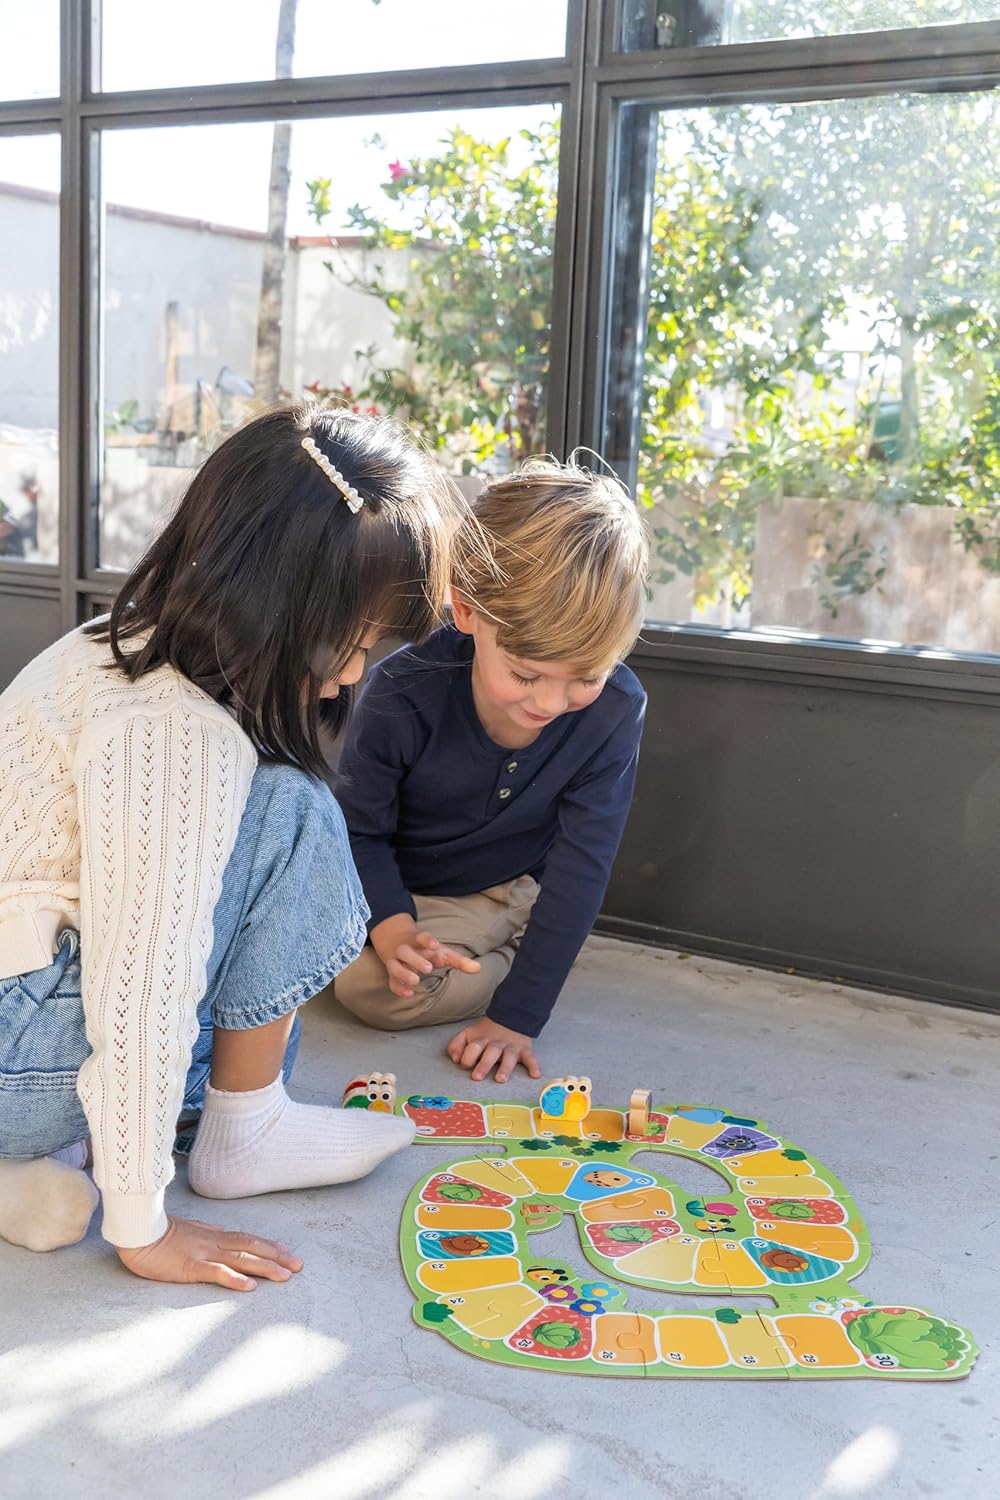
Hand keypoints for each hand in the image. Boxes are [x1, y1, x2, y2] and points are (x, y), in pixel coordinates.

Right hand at [116, 1215, 303, 1290]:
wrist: (137, 1231)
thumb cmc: (158, 1232)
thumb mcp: (187, 1227)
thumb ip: (205, 1228)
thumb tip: (220, 1229)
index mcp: (212, 1234)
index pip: (247, 1238)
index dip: (268, 1245)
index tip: (287, 1251)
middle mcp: (213, 1242)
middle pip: (252, 1248)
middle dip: (277, 1257)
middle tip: (299, 1266)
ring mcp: (204, 1253)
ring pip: (241, 1259)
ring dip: (265, 1267)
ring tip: (285, 1276)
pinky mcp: (191, 1266)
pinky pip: (217, 1272)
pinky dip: (235, 1278)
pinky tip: (250, 1286)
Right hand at [371, 913, 480, 999]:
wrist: (396, 942)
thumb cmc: (425, 950)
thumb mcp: (442, 952)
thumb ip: (460, 961)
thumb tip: (479, 969)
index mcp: (418, 941)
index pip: (421, 937)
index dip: (427, 940)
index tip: (435, 945)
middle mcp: (405, 950)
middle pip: (405, 952)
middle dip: (416, 960)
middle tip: (428, 968)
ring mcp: (396, 961)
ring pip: (394, 965)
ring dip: (403, 973)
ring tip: (415, 981)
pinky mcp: (392, 974)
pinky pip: (391, 981)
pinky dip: (398, 988)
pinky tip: (409, 994)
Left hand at [447, 1018, 540, 1083]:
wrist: (510, 1016)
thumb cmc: (486, 1033)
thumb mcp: (468, 1034)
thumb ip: (457, 1045)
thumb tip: (455, 1059)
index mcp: (481, 1040)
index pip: (473, 1047)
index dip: (467, 1056)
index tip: (465, 1065)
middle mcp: (496, 1044)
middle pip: (490, 1053)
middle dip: (483, 1065)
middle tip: (477, 1077)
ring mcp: (511, 1047)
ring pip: (509, 1057)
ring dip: (505, 1068)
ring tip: (500, 1079)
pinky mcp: (525, 1050)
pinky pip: (530, 1058)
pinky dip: (533, 1065)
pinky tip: (535, 1074)